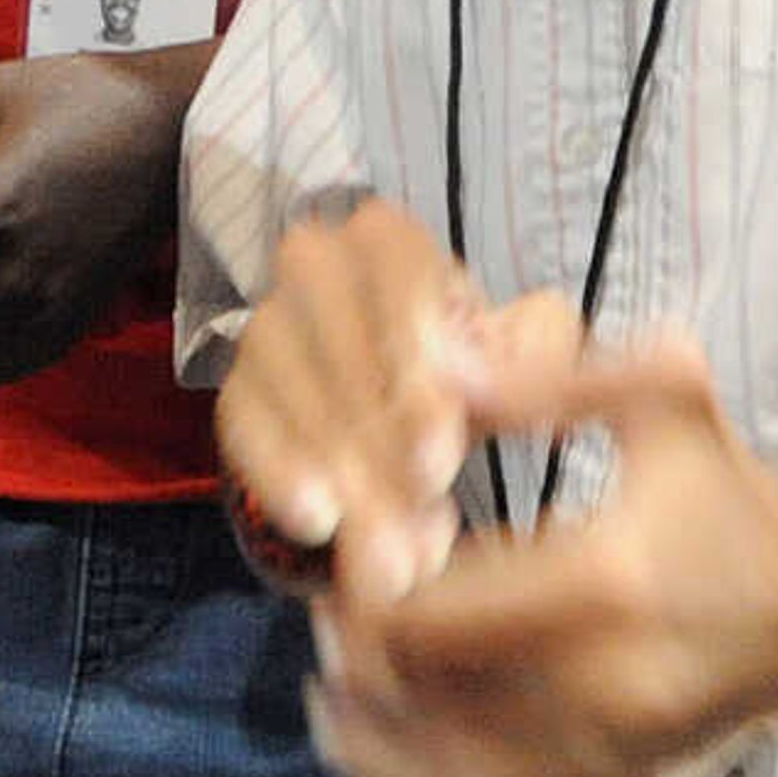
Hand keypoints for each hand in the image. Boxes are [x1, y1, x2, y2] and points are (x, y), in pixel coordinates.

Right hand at [217, 198, 537, 611]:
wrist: (404, 432)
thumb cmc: (468, 376)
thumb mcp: (520, 362)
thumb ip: (538, 365)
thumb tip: (529, 385)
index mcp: (387, 239)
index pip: (394, 268)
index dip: (417, 343)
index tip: (449, 424)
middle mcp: (313, 267)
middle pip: (338, 331)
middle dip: (384, 414)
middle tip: (431, 483)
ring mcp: (267, 330)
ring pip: (293, 389)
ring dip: (346, 467)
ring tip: (399, 537)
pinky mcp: (238, 395)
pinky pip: (245, 430)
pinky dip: (281, 477)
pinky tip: (320, 523)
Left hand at [303, 336, 777, 776]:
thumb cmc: (735, 490)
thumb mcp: (662, 397)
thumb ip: (547, 379)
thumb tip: (436, 365)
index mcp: (600, 583)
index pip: (426, 617)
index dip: (363, 592)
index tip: (350, 551)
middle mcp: (597, 686)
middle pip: (418, 699)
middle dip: (357, 655)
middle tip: (326, 609)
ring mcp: (605, 751)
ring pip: (442, 772)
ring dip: (375, 730)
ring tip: (332, 683)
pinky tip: (386, 737)